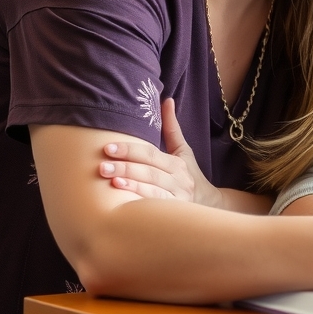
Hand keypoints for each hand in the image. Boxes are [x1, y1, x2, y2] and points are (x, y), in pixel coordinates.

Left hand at [99, 99, 222, 207]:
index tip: (108, 148)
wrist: (210, 204)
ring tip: (111, 182)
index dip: (130, 150)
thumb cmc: (189, 175)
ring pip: (153, 191)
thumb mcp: (183, 151)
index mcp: (176, 164)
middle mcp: (178, 180)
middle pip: (150, 172)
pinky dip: (141, 205)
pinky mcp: (174, 214)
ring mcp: (177, 199)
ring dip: (132, 186)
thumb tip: (166, 99)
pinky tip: (124, 204)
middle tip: (102, 167)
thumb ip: (171, 128)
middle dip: (126, 168)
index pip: (151, 155)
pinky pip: (157, 209)